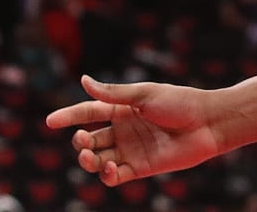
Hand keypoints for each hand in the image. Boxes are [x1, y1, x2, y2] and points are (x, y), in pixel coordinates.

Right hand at [45, 74, 225, 186]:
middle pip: (90, 139)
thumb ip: (112, 94)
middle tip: (81, 140)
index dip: (69, 116)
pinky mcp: (140, 168)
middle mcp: (124, 129)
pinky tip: (110, 167)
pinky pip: (115, 175)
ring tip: (90, 156)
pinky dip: (107, 175)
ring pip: (98, 159)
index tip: (49, 121)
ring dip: (89, 160)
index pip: (89, 112)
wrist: (207, 123)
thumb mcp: (144, 94)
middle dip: (80, 142)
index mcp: (123, 108)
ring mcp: (131, 149)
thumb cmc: (179, 102)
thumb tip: (83, 80)